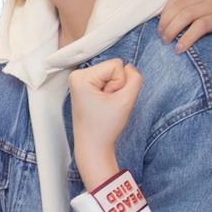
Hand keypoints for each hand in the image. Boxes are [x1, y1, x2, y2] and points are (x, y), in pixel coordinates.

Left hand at [69, 60, 142, 186]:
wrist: (93, 146)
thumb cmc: (105, 127)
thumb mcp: (126, 100)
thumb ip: (135, 78)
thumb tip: (129, 66)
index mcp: (81, 77)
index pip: (117, 65)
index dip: (120, 84)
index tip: (109, 102)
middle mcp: (77, 75)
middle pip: (113, 67)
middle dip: (116, 86)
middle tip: (106, 105)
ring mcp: (79, 80)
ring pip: (112, 74)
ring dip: (113, 90)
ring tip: (104, 106)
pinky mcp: (85, 86)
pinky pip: (107, 80)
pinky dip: (109, 92)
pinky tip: (102, 105)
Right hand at [160, 0, 211, 58]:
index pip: (201, 25)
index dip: (188, 38)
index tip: (178, 50)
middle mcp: (211, 3)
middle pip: (186, 14)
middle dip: (172, 29)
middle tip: (165, 41)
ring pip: (179, 4)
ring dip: (166, 19)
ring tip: (161, 32)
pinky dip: (167, 8)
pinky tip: (163, 19)